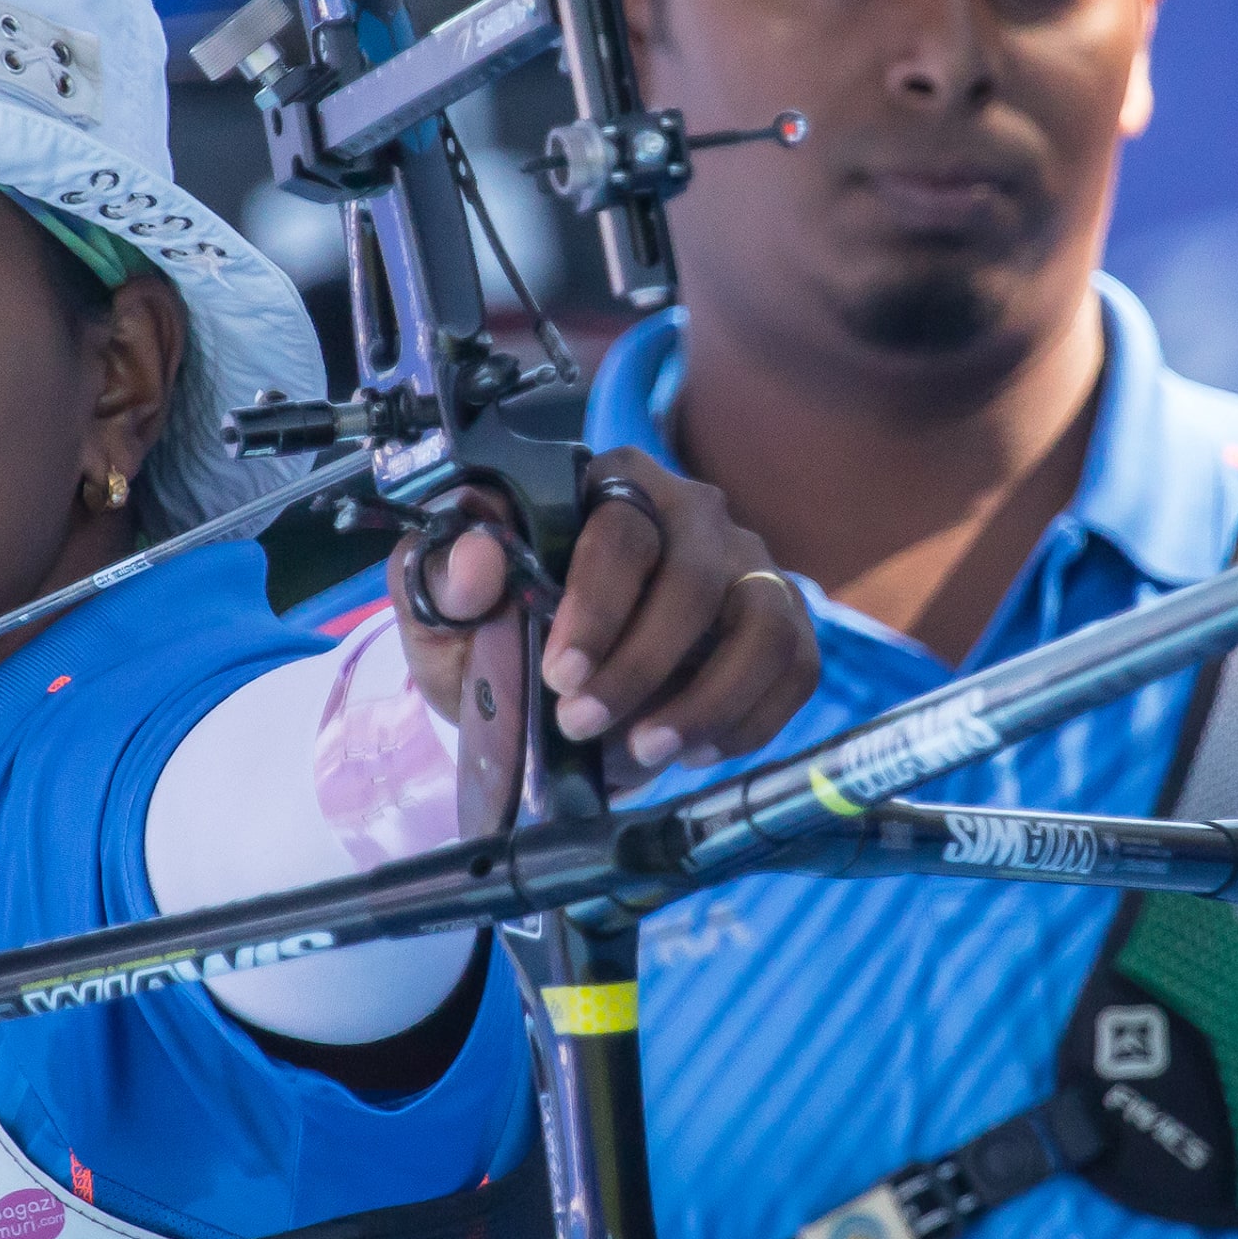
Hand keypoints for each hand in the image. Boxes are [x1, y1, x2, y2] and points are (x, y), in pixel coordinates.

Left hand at [390, 448, 817, 788]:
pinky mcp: (785, 621)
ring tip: (646, 750)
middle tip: (582, 726)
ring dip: (707, 700)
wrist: (550, 699)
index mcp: (608, 488)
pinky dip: (748, 720)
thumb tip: (478, 558)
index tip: (560, 675)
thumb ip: (442, 584)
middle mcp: (692, 513)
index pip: (621, 531)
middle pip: (696, 578)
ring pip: (762, 624)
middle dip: (641, 665)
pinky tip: (693, 749)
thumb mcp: (448, 622)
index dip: (596, 606)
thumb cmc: (503, 644)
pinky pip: (795, 667)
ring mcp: (747, 566)